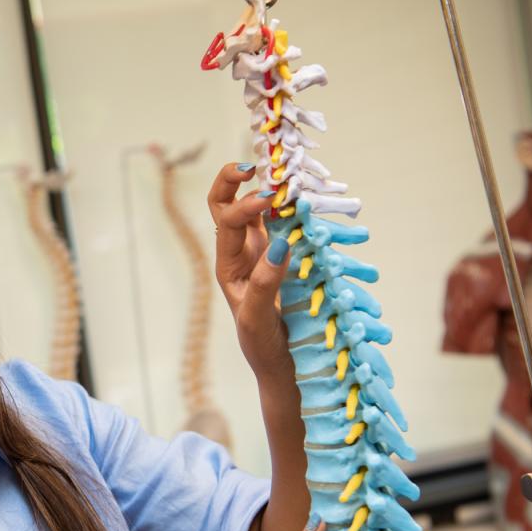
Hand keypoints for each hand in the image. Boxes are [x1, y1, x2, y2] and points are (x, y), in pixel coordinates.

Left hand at [207, 162, 292, 379]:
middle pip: (225, 202)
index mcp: (229, 265)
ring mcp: (262, 250)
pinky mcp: (284, 254)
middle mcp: (241, 252)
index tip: (271, 200)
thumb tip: (279, 244)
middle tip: (257, 166)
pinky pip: (282, 220)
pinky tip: (306, 194)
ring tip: (287, 172)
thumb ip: (264, 284)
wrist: (281, 364)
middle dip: (234, 178)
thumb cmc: (262, 346)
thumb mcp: (256, 319)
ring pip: (255, 207)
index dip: (246, 204)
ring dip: (268, 186)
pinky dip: (291, 203)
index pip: (227, 221)